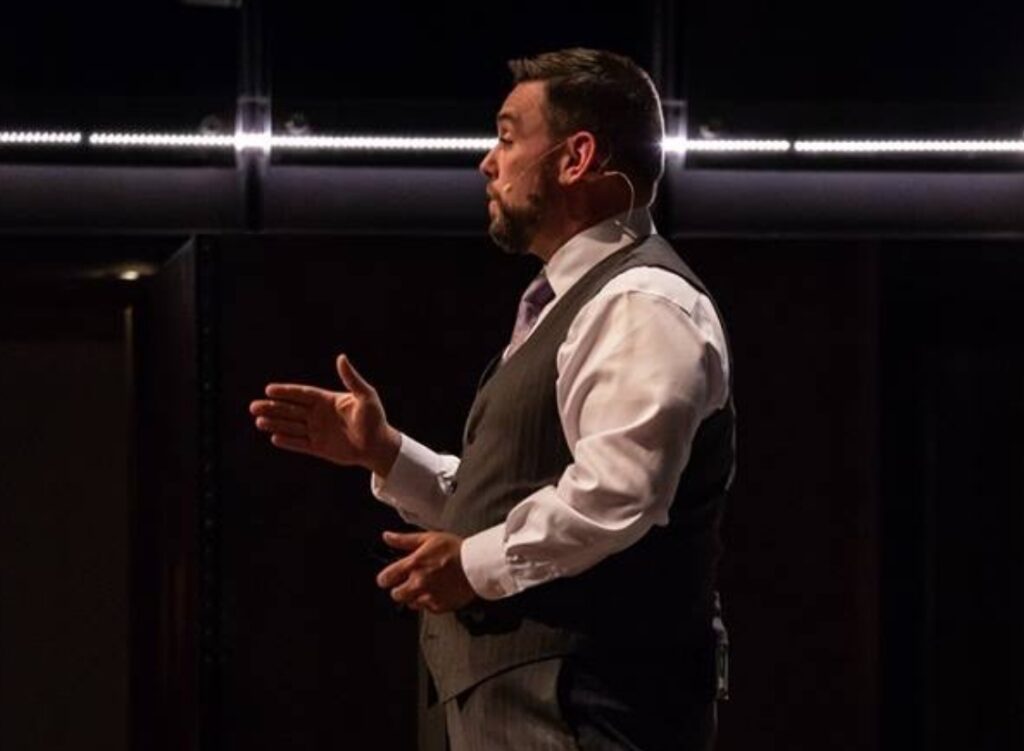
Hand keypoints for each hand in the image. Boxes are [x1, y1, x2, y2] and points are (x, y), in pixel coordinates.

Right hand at [249, 354, 400, 475]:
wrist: (378, 446)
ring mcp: (317, 431)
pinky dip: (288, 441)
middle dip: (273, 408)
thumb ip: (351, 379)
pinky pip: (300, 444)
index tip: (269, 389)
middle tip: (253, 406)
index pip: (301, 394)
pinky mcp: (319, 448)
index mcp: (327, 400)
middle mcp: (318, 415)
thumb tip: (341, 358)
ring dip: (275, 423)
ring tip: (258, 421)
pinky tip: (274, 437)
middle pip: (291, 410)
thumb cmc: (374, 419)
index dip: (285, 392)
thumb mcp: (365, 396)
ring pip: (291, 426)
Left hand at [376, 531, 476, 612]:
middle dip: (399, 589)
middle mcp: (419, 582)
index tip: (388, 577)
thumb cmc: (455, 550)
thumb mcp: (429, 538)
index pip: (385, 578)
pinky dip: (429, 602)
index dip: (385, 578)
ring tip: (426, 586)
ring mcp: (429, 596)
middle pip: (395, 595)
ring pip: (410, 603)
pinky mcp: (439, 606)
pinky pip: (426, 609)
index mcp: (414, 564)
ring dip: (414, 596)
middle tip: (409, 582)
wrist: (477, 565)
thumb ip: (404, 540)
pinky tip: (437, 591)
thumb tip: (387, 537)